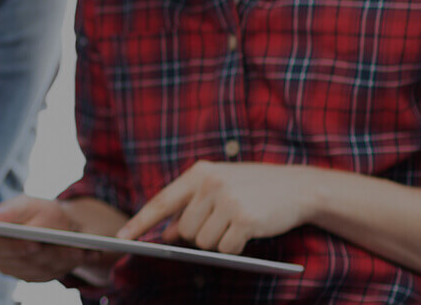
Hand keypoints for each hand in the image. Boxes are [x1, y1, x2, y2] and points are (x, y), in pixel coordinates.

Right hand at [0, 196, 118, 282]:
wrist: (56, 225)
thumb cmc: (39, 211)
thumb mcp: (30, 205)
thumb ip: (11, 212)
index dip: (15, 247)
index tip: (35, 244)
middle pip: (23, 259)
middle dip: (49, 253)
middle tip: (73, 249)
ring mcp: (14, 268)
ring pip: (41, 267)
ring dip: (63, 258)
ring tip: (82, 250)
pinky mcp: (32, 275)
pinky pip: (52, 273)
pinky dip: (69, 263)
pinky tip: (84, 254)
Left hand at [116, 161, 324, 254]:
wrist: (299, 188)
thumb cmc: (255, 189)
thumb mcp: (219, 189)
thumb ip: (190, 207)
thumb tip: (165, 234)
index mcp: (199, 173)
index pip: (161, 201)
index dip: (140, 221)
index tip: (121, 237)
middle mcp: (210, 184)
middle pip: (183, 230)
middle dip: (199, 234)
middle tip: (223, 221)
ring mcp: (228, 201)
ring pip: (202, 242)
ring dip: (219, 241)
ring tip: (238, 222)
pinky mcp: (245, 219)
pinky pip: (226, 248)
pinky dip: (235, 247)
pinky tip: (249, 231)